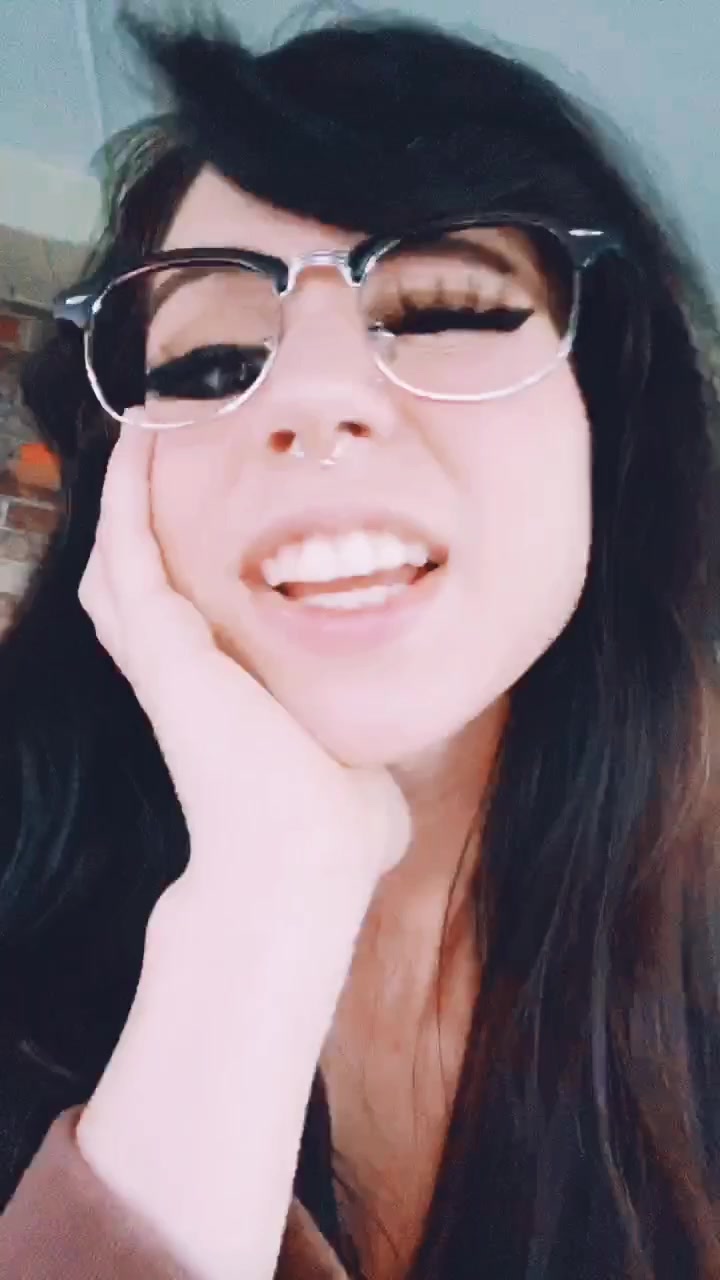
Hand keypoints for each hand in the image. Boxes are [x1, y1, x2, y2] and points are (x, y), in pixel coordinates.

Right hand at [79, 426, 410, 901]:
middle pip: (126, 588)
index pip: (172, 625)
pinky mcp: (164, 641)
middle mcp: (176, 675)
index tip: (190, 526)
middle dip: (130, 528)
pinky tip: (141, 437)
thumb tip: (373, 782)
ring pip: (118, 558)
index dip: (169, 573)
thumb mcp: (349, 774)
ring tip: (142, 430)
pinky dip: (127, 492)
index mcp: (216, 700)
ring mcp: (162, 656)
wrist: (304, 864)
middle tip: (147, 463)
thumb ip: (351, 761)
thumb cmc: (332, 834)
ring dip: (124, 497)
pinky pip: (129, 545)